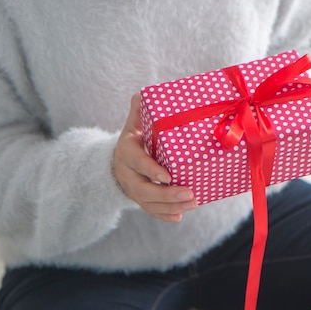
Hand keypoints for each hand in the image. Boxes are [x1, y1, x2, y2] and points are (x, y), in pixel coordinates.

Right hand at [112, 93, 197, 221]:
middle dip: (166, 194)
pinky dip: (164, 215)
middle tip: (189, 193)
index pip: (138, 162)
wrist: (117, 158)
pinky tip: (179, 216)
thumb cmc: (134, 137)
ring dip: (170, 206)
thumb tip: (141, 93)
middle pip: (143, 189)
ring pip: (148, 203)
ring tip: (192, 204)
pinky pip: (150, 210)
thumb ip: (138, 109)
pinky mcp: (139, 199)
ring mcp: (132, 188)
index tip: (168, 176)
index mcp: (126, 151)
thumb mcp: (133, 122)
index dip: (151, 170)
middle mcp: (127, 173)